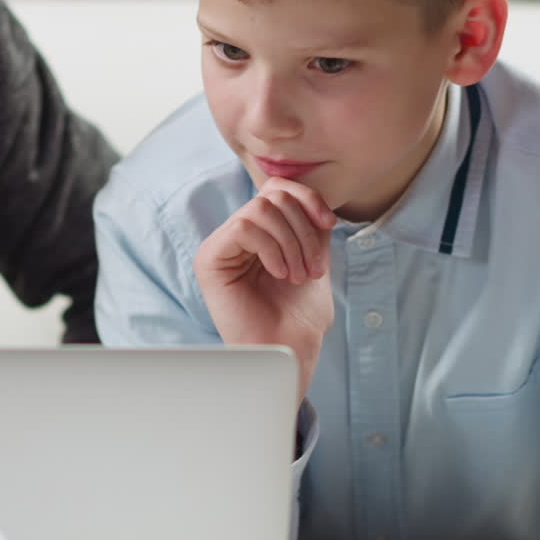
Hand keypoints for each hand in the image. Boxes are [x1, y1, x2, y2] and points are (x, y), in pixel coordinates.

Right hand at [194, 177, 335, 403]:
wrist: (289, 351)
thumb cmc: (300, 315)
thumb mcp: (314, 256)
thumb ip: (310, 223)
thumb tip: (311, 197)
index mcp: (260, 232)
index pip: (277, 188)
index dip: (307, 199)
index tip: (329, 224)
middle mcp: (236, 235)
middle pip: (272, 195)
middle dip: (303, 229)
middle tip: (311, 268)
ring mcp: (221, 246)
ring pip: (260, 208)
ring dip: (291, 242)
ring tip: (296, 275)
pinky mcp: (209, 259)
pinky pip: (244, 227)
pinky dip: (271, 247)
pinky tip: (278, 273)